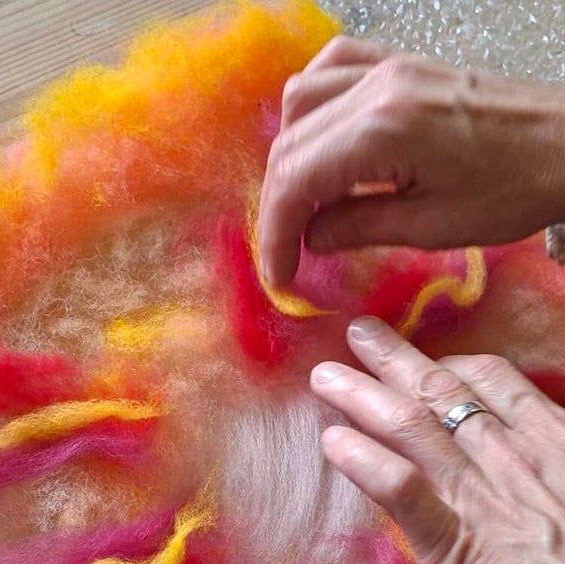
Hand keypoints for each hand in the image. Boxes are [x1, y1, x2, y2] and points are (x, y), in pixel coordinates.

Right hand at [259, 36, 564, 285]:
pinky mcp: (400, 64)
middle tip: (287, 249)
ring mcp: (387, 67)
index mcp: (383, 128)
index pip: (297, 180)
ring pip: (300, 102)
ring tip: (304, 201)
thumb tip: (312, 238)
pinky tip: (319, 137)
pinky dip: (312, 107)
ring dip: (290, 157)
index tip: (280, 273)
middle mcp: (376, 86)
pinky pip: (332, 68)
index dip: (277, 233)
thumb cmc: (511, 189)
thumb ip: (359, 227)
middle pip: (290, 143)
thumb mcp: (431, 226)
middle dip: (279, 204)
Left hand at [310, 316, 564, 563]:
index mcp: (544, 437)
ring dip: (361, 395)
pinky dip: (365, 461)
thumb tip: (508, 434)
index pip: (488, 379)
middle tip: (358, 333)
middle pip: (439, 388)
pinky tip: (332, 443)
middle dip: (394, 357)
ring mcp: (474, 494)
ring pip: (410, 425)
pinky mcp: (450, 542)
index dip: (447, 362)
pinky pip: (401, 490)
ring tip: (324, 377)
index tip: (422, 360)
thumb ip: (546, 453)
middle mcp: (504, 454)